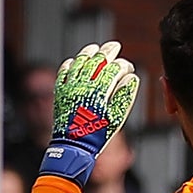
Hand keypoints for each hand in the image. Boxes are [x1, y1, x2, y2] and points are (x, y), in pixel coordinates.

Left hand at [41, 41, 139, 186]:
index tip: (127, 66)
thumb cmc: (97, 134)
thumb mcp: (117, 117)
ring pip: (80, 62)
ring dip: (88, 53)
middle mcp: (85, 85)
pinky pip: (64, 72)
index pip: (113, 69)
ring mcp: (71, 87)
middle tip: (114, 46)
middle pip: (97, 60)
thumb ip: (125, 95)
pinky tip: (74, 61)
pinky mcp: (61, 92)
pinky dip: (70, 64)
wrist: (73, 146)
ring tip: (94, 48)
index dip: (122, 65)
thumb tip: (131, 77)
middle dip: (108, 51)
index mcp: (101, 91)